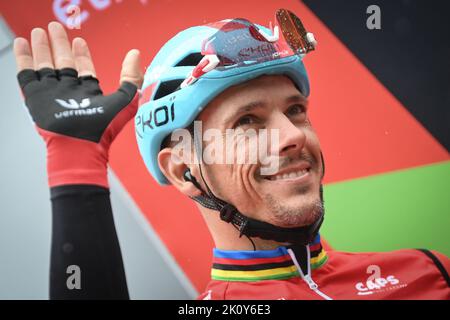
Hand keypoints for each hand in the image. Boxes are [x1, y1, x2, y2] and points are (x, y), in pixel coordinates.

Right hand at [13, 22, 142, 187]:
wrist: (80, 146)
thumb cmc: (104, 128)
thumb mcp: (126, 101)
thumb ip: (132, 78)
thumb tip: (136, 54)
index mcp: (88, 92)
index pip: (84, 68)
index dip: (82, 54)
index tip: (79, 40)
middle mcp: (69, 91)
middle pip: (62, 63)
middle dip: (60, 45)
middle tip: (55, 27)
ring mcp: (52, 94)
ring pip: (45, 65)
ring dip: (42, 48)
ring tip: (39, 32)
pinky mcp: (36, 97)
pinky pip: (27, 74)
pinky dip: (24, 58)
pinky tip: (22, 44)